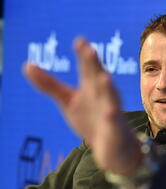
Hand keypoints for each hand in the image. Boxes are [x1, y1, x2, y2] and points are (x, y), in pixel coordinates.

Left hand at [23, 38, 141, 176]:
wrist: (114, 147)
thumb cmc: (92, 119)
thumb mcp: (68, 101)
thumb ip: (49, 84)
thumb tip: (26, 65)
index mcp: (91, 86)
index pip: (87, 67)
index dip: (84, 54)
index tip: (79, 41)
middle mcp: (103, 94)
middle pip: (98, 77)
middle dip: (95, 65)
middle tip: (89, 50)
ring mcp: (111, 110)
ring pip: (110, 97)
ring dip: (108, 87)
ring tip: (104, 77)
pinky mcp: (114, 128)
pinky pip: (113, 121)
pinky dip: (112, 116)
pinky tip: (109, 113)